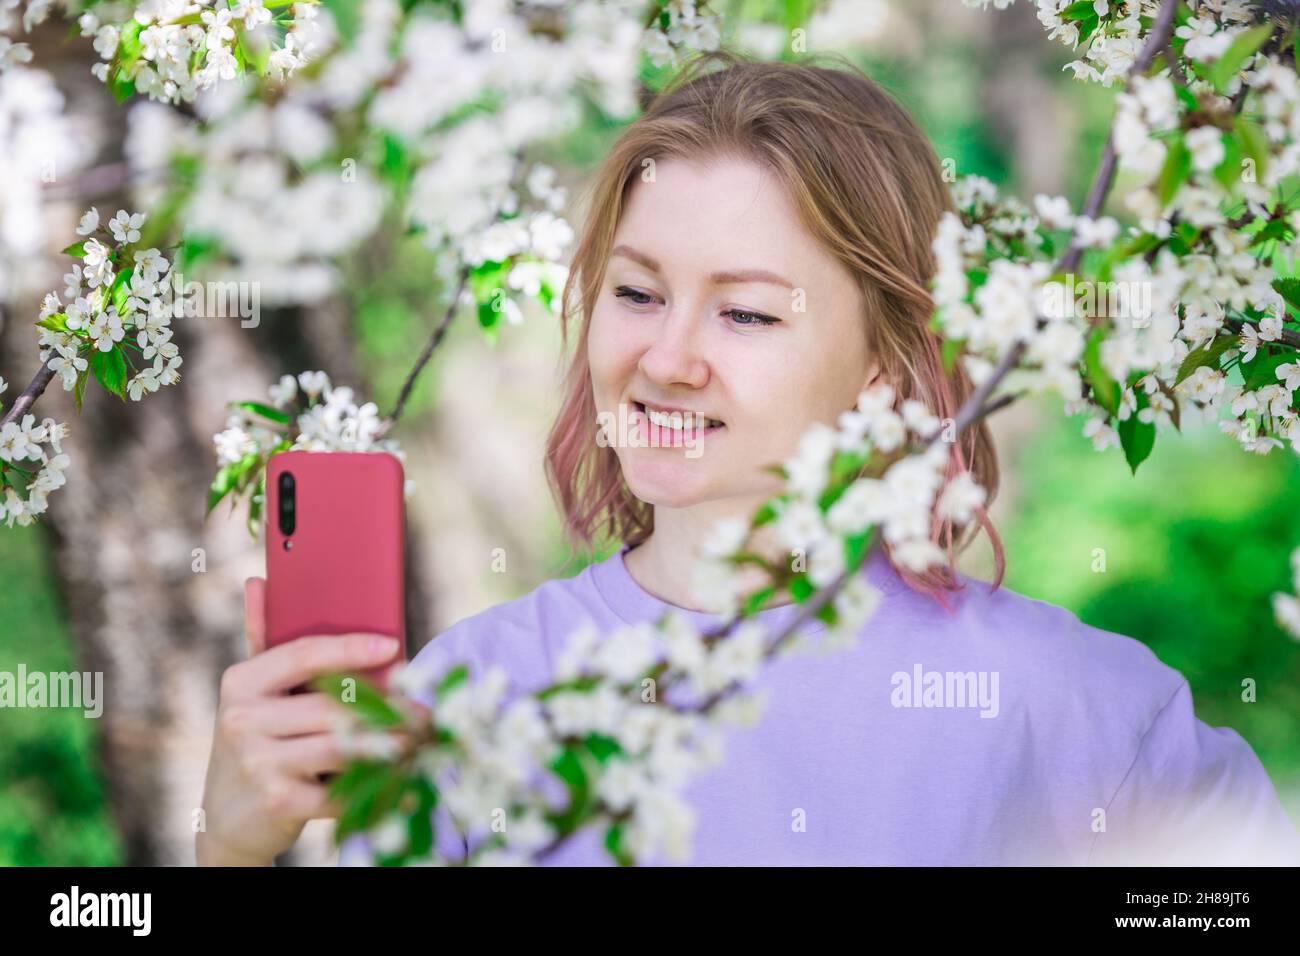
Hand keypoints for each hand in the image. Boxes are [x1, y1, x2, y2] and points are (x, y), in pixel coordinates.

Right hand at [195, 576, 402, 865]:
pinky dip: (380, 788)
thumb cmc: (257, 740)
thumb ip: (265, 640)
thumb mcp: (254, 693)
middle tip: (426, 708)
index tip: (394, 646)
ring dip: (391, 744)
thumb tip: (259, 581)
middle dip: (387, 706)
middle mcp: (242, 720)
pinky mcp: (280, 803)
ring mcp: (258, 764)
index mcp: (241, 682)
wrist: (230, 818)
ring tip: (422, 738)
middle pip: (332, 704)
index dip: (351, 648)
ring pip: (343, 746)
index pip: (304, 654)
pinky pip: (343, 791)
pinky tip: (408, 784)